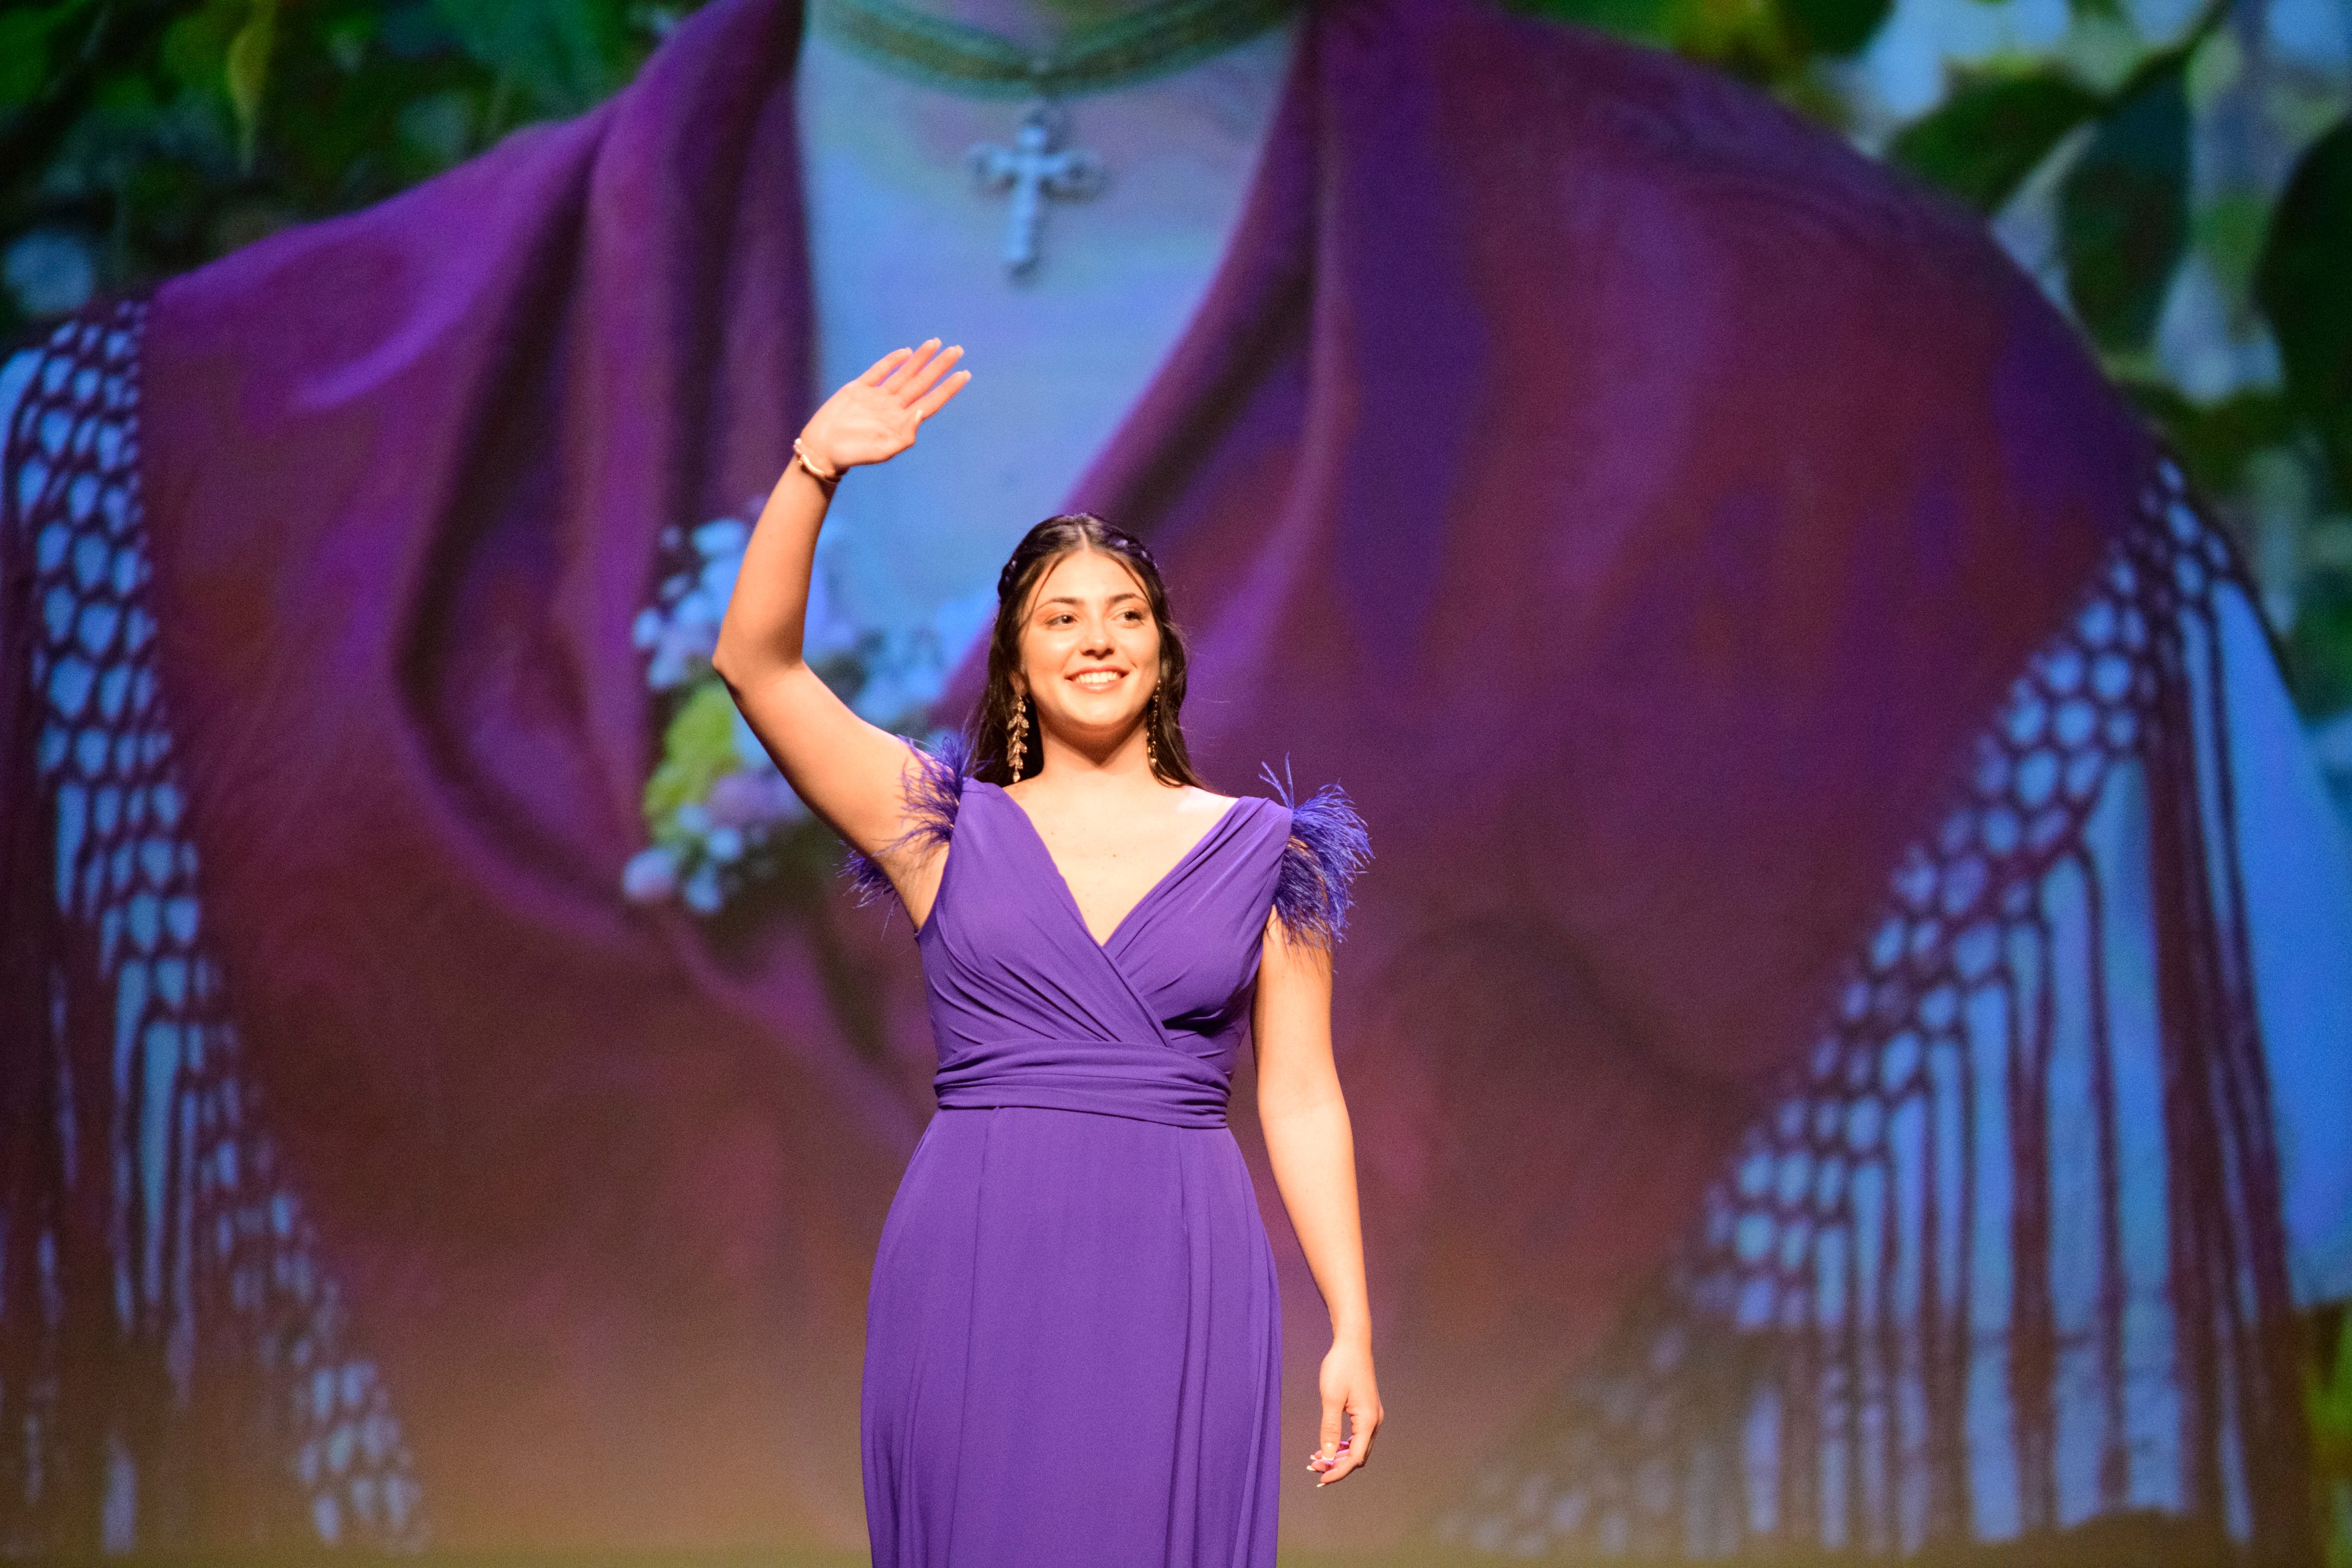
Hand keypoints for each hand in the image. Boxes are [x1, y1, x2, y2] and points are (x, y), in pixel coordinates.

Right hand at [797, 338, 970, 473]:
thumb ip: (906, 435)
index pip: (931, 401)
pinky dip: (892, 361)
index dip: (948, 388)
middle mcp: (893, 407)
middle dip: (939, 366)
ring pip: (904, 373)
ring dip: (920, 359)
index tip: (964, 374)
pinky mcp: (859, 388)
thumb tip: (923, 411)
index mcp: (902, 423)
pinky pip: (879, 371)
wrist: (822, 449)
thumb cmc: (854, 455)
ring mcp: (877, 396)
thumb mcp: (883, 451)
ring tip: (936, 342)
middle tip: (958, 350)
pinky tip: (906, 352)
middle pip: (922, 382)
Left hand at [1305, 1336, 1380, 1486]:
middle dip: (1336, 1466)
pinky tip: (1325, 1446)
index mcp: (1368, 1421)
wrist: (1352, 1343)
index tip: (1320, 1479)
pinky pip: (1355, 1436)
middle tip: (1313, 1468)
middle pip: (1357, 1456)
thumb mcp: (1331, 1398)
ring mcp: (1371, 1416)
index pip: (1355, 1457)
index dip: (1338, 1471)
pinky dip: (1341, 1444)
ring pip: (1356, 1447)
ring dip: (1338, 1456)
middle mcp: (1374, 1421)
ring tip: (1316, 1460)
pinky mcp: (1365, 1411)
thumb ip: (1329, 1428)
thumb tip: (1326, 1455)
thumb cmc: (1341, 1367)